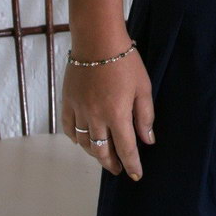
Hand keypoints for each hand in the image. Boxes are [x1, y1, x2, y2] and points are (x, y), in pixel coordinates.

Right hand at [62, 51, 155, 180]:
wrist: (97, 40)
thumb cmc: (125, 61)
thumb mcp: (143, 87)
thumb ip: (145, 116)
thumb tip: (147, 140)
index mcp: (117, 115)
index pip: (126, 149)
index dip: (132, 165)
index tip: (136, 175)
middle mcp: (96, 117)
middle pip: (102, 151)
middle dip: (112, 163)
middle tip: (118, 168)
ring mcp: (79, 110)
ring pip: (84, 142)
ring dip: (95, 152)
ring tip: (104, 155)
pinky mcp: (67, 102)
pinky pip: (69, 128)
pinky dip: (75, 138)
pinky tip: (83, 139)